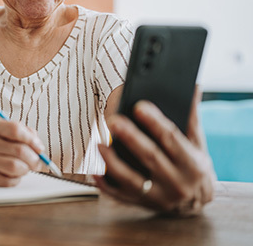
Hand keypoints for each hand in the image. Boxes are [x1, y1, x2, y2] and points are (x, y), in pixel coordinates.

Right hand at [0, 119, 44, 186]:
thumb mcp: (2, 128)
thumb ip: (23, 132)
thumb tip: (39, 147)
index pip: (16, 130)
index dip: (32, 140)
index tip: (39, 148)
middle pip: (19, 150)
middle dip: (34, 158)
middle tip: (37, 162)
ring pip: (15, 167)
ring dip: (26, 169)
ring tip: (26, 167)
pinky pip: (7, 181)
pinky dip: (16, 179)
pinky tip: (15, 174)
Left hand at [95, 89, 215, 214]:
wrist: (196, 204)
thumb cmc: (194, 165)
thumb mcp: (197, 143)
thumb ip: (191, 116)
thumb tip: (193, 86)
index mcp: (192, 164)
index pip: (171, 139)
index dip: (155, 122)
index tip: (139, 106)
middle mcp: (177, 183)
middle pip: (150, 156)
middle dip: (131, 137)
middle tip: (114, 120)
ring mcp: (159, 197)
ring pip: (132, 179)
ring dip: (113, 162)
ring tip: (99, 144)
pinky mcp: (143, 204)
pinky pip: (120, 196)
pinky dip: (106, 184)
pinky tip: (95, 171)